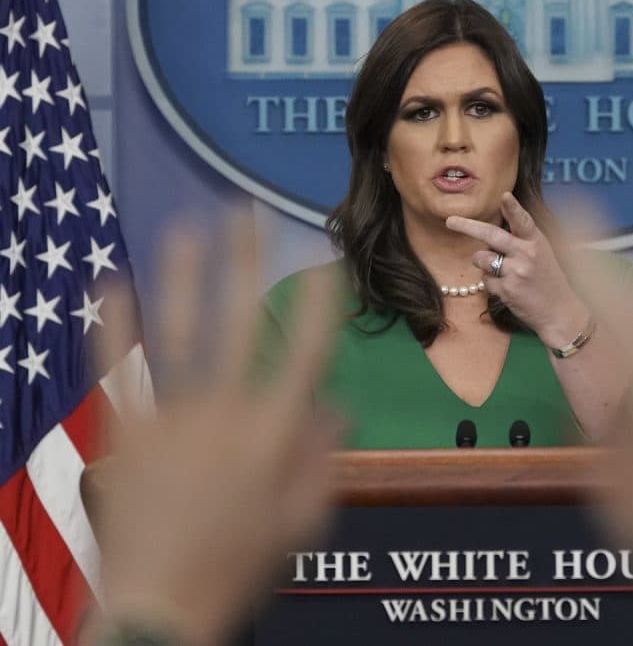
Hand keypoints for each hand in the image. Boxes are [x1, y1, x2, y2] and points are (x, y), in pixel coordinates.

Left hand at [93, 214, 336, 645]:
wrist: (161, 605)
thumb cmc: (240, 565)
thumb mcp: (302, 522)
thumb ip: (321, 459)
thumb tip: (335, 406)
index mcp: (276, 432)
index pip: (307, 350)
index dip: (319, 302)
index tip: (324, 261)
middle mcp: (227, 410)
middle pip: (242, 322)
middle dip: (248, 263)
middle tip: (249, 214)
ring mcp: (173, 416)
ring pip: (179, 331)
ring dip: (184, 275)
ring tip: (188, 226)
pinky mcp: (127, 430)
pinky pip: (118, 367)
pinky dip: (112, 323)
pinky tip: (110, 280)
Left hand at [445, 192, 588, 345]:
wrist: (559, 311)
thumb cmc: (548, 279)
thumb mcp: (542, 253)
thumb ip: (521, 239)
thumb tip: (491, 232)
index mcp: (536, 242)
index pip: (523, 221)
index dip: (513, 208)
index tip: (504, 196)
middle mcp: (526, 255)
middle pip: (491, 235)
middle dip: (467, 227)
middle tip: (450, 221)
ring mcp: (516, 273)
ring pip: (482, 258)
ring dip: (483, 262)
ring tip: (501, 271)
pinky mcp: (507, 291)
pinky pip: (485, 280)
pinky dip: (491, 282)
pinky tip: (507, 288)